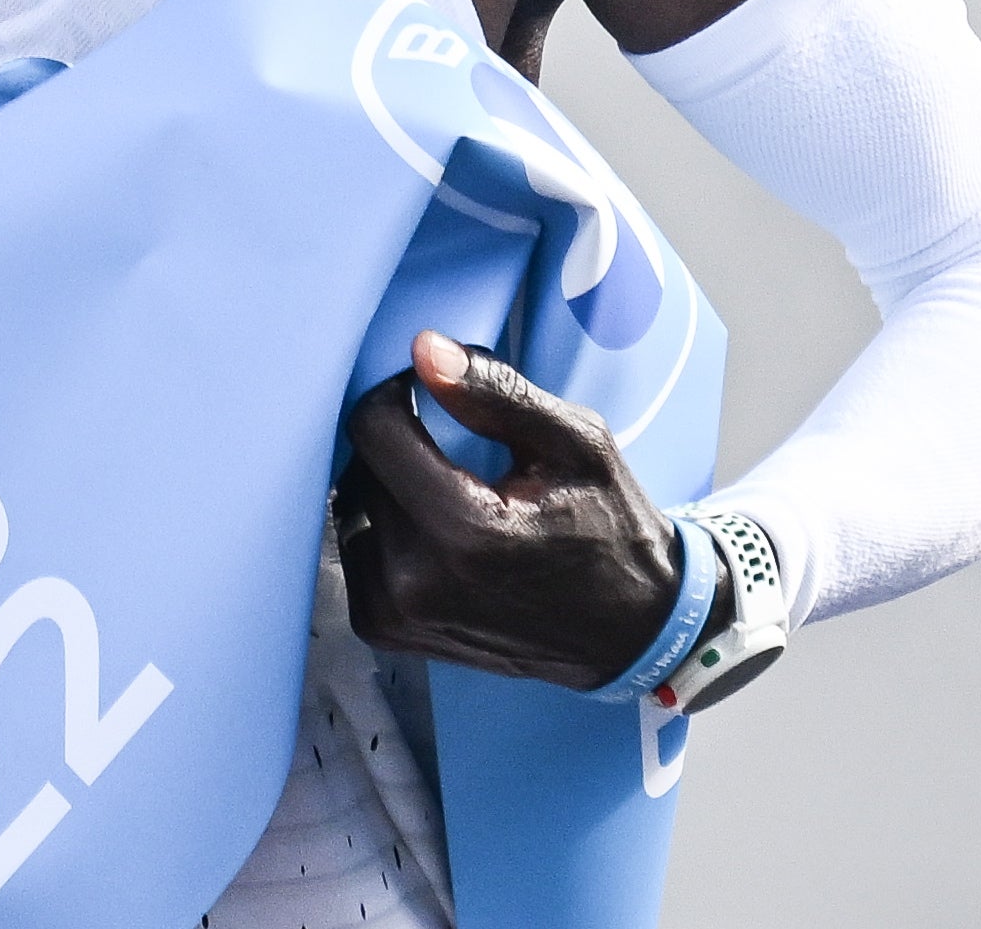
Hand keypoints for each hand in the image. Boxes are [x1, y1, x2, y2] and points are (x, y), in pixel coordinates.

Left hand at [336, 330, 686, 690]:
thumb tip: (423, 349)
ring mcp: (396, 613)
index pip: (373, 428)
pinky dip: (382, 529)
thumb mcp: (576, 443)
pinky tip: (434, 531)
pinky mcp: (386, 631)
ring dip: (388, 485)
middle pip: (361, 468)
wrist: (628, 628)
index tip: (431, 394)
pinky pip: (355, 551)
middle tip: (455, 449)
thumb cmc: (608, 526)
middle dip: (398, 441)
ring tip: (451, 491)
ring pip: (353, 508)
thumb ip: (497, 394)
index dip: (397, 394)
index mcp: (463, 530)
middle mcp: (416, 580)